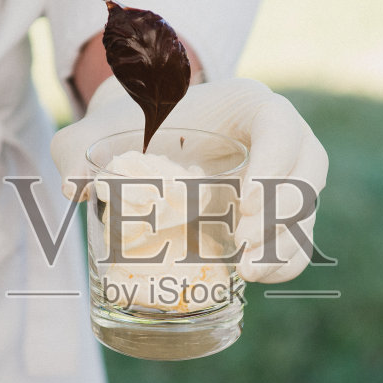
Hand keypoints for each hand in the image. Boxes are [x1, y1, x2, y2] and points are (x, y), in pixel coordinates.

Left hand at [51, 77, 328, 282]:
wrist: (144, 144)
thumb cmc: (127, 131)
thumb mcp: (93, 134)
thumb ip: (74, 148)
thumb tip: (76, 187)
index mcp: (246, 104)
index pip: (280, 124)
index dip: (273, 162)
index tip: (241, 201)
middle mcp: (278, 136)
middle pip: (308, 170)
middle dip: (283, 212)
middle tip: (243, 244)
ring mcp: (284, 175)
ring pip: (307, 208)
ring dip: (287, 243)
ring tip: (246, 272)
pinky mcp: (279, 212)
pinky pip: (300, 237)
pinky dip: (286, 261)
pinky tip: (255, 278)